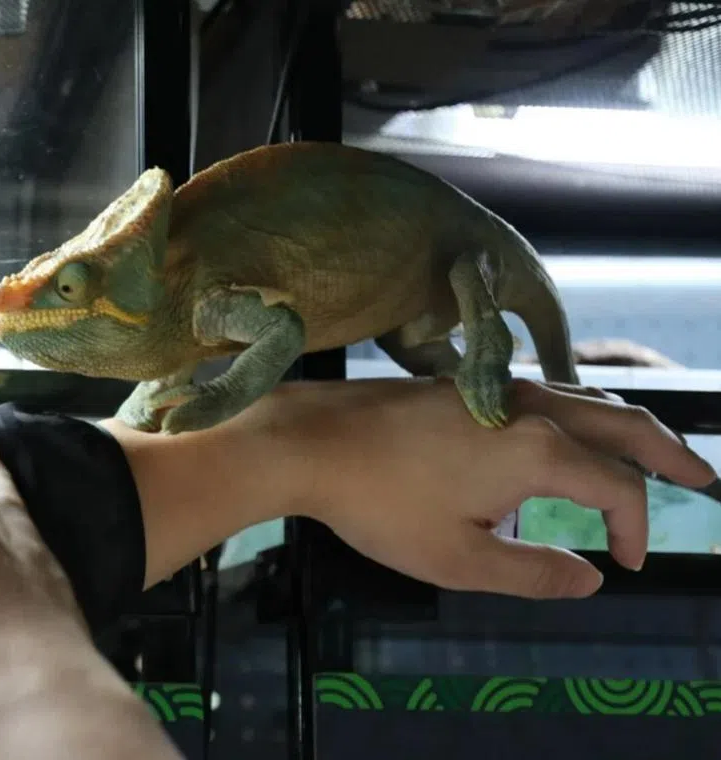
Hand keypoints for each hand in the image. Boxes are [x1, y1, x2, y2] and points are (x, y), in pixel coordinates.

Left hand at [234, 378, 716, 597]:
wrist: (309, 441)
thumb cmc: (380, 505)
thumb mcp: (458, 560)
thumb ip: (532, 573)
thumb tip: (588, 578)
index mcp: (539, 451)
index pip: (617, 489)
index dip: (632, 529)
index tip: (624, 564)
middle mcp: (530, 408)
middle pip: (623, 423)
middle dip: (668, 453)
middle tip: (702, 477)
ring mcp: (495, 388)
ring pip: (585, 399)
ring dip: (626, 427)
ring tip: (649, 452)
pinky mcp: (464, 383)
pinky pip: (545, 394)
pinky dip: (579, 415)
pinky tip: (564, 437)